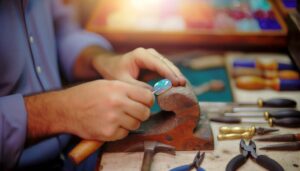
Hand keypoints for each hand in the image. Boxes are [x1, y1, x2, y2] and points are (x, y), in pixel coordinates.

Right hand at [25, 80, 153, 141]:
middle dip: (142, 113)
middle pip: (145, 112)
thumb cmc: (86, 95)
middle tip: (134, 112)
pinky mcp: (108, 133)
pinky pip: (125, 133)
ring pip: (136, 124)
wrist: (65, 109)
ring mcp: (113, 119)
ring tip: (120, 117)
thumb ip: (127, 89)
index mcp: (118, 88)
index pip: (147, 96)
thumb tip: (147, 96)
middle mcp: (117, 103)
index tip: (145, 102)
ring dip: (131, 122)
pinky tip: (111, 124)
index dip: (148, 100)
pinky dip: (121, 131)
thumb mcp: (107, 84)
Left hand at [91, 48, 185, 87]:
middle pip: (167, 64)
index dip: (169, 74)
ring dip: (177, 77)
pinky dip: (173, 79)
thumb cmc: (114, 72)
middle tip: (185, 86)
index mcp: (141, 55)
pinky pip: (167, 72)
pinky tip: (179, 87)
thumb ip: (137, 87)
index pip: (158, 64)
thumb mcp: (123, 81)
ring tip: (185, 88)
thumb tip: (154, 93)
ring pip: (169, 67)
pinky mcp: (156, 66)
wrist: (110, 66)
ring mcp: (154, 59)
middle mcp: (150, 54)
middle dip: (176, 75)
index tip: (177, 83)